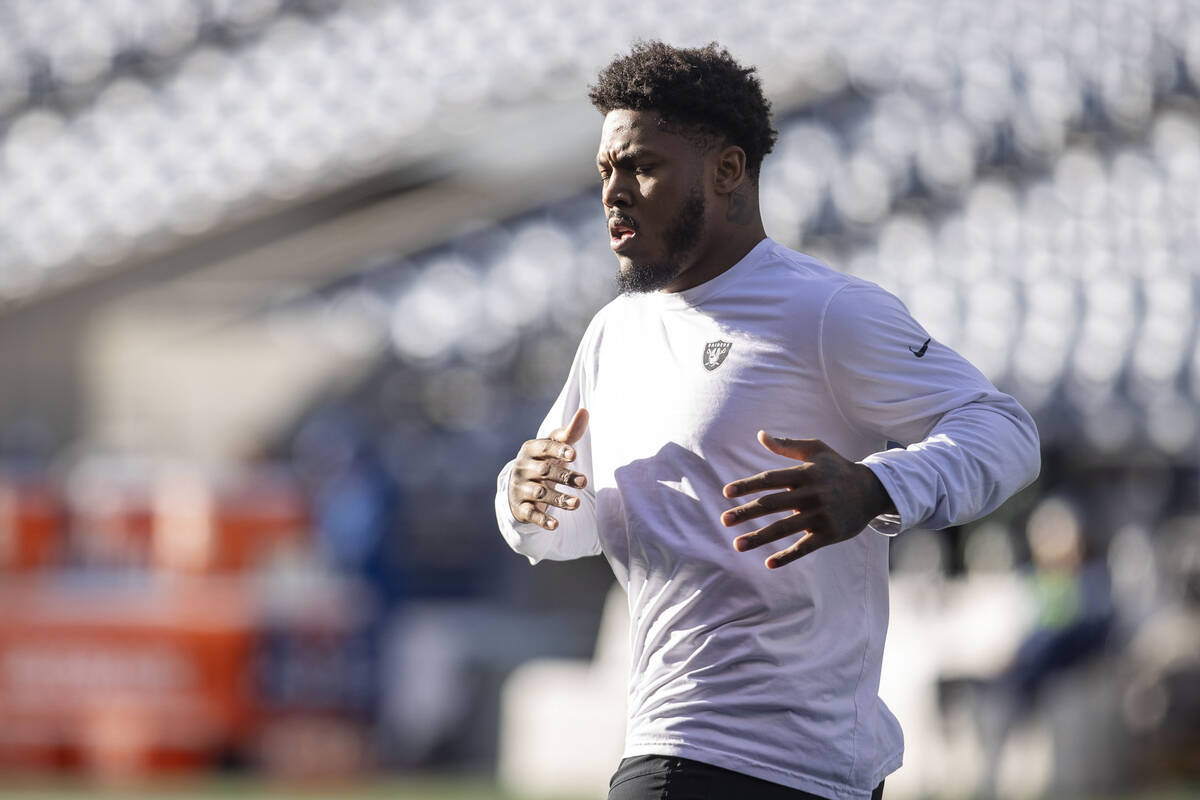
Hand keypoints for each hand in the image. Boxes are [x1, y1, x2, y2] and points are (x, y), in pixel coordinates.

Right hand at [509, 408, 589, 529]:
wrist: (519, 487)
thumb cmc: (544, 461)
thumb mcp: (554, 447)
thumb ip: (569, 433)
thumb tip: (585, 411)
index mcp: (530, 449)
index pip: (544, 447)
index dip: (559, 450)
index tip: (574, 455)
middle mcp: (522, 468)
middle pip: (545, 471)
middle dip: (565, 476)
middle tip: (584, 482)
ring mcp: (520, 488)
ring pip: (540, 494)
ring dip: (558, 498)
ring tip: (577, 504)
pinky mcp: (520, 508)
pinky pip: (531, 514)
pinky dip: (542, 519)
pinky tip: (555, 525)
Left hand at [720, 432, 895, 568]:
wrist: (873, 491)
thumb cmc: (837, 468)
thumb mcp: (816, 450)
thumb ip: (787, 445)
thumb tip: (760, 435)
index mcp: (805, 473)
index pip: (770, 479)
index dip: (747, 485)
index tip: (726, 492)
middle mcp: (811, 494)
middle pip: (772, 504)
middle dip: (746, 513)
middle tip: (724, 520)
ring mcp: (820, 515)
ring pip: (784, 528)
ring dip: (759, 537)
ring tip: (737, 544)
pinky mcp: (829, 534)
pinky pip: (804, 547)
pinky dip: (787, 556)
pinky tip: (768, 563)